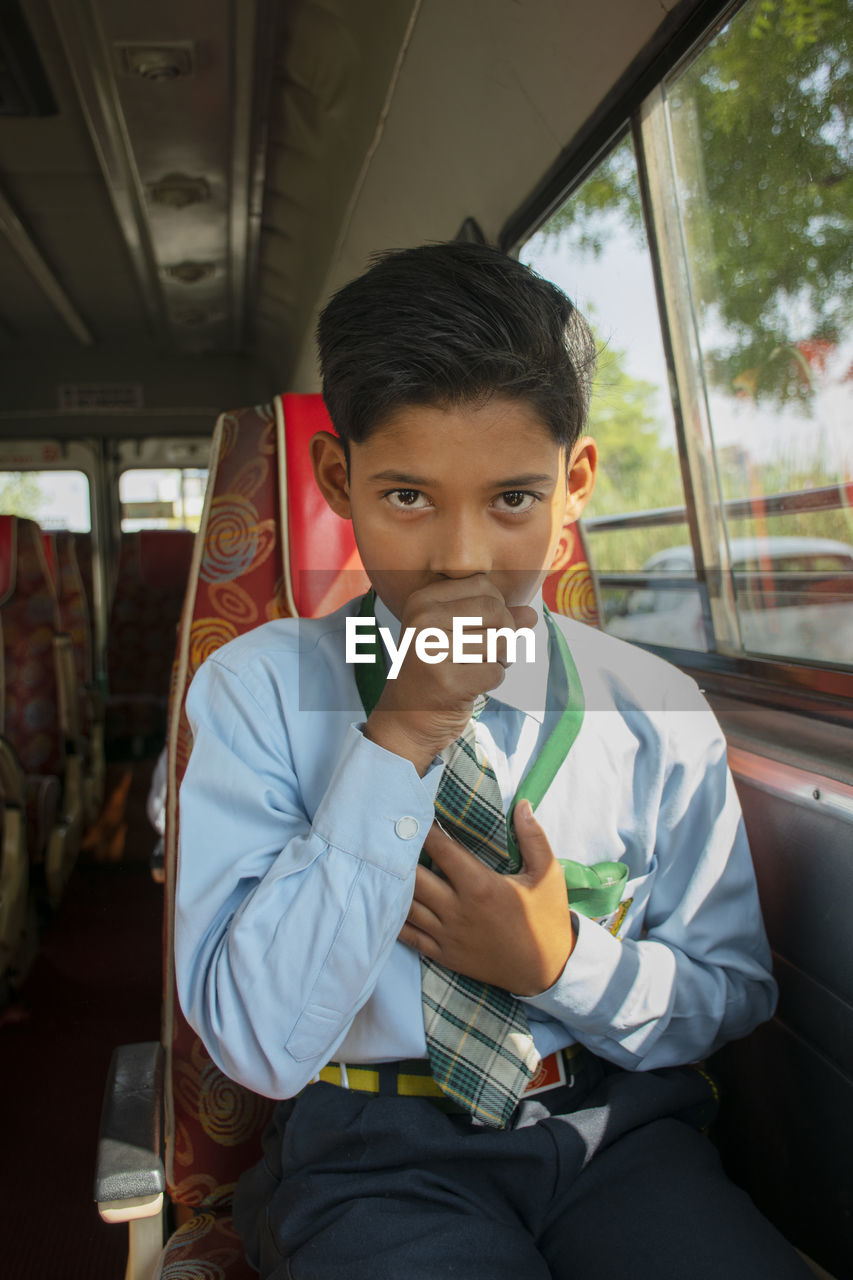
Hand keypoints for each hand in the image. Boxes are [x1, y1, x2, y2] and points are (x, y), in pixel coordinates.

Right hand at [364, 575, 536, 772]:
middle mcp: (422, 621)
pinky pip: (496, 672)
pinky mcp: (447, 682)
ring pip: (500, 642)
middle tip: (489, 652)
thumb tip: (531, 614)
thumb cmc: (435, 670)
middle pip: (496, 610)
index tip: (482, 628)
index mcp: (422, 601)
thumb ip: (494, 619)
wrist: (406, 717)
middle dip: (504, 633)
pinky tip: (470, 685)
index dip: (497, 607)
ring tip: (476, 668)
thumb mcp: (456, 634)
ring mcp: (432, 651)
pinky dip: (492, 680)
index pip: (483, 585)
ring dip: (499, 659)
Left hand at [399, 800, 574, 995]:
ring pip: (407, 906)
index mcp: (481, 886)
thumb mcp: (548, 874)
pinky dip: (394, 919)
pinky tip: (385, 903)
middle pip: (415, 877)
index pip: (441, 850)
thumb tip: (522, 805)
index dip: (424, 829)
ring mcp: (448, 935)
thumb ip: (533, 837)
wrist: (546, 970)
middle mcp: (458, 910)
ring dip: (394, 885)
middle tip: (388, 837)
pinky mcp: (444, 954)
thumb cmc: (546, 917)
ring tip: (382, 864)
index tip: (413, 812)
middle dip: (400, 855)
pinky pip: (410, 936)